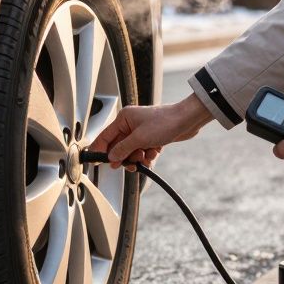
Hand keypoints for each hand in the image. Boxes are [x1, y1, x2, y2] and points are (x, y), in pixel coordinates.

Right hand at [88, 94, 211, 169]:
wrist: (187, 120)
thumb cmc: (165, 122)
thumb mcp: (140, 138)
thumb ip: (123, 149)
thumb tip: (111, 157)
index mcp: (124, 119)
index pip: (105, 136)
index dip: (100, 149)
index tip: (96, 162)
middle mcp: (130, 124)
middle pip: (118, 147)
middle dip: (125, 156)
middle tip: (128, 164)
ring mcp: (141, 131)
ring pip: (131, 151)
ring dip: (137, 158)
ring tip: (145, 157)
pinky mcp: (150, 138)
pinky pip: (142, 152)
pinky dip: (147, 156)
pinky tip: (153, 154)